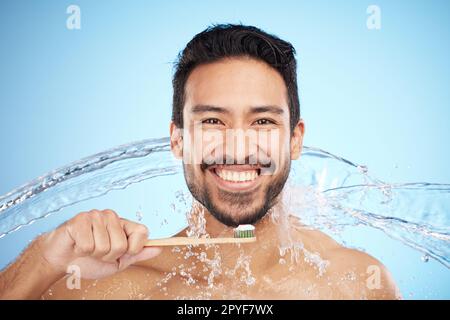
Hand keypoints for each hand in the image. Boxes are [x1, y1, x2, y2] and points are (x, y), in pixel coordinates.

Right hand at [38, 209, 160, 278]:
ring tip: (86, 249)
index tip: (123, 253)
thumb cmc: (88, 260)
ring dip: (94, 254)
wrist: (61, 260)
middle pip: (122, 244)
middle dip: (109, 256)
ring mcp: (96, 215)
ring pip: (105, 245)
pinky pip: (89, 244)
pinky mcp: (80, 219)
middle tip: (97, 253)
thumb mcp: (118, 261)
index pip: (142, 232)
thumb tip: (160, 248)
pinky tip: (77, 244)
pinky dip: (82, 250)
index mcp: (123, 224)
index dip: (134, 248)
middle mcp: (111, 216)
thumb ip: (138, 254)